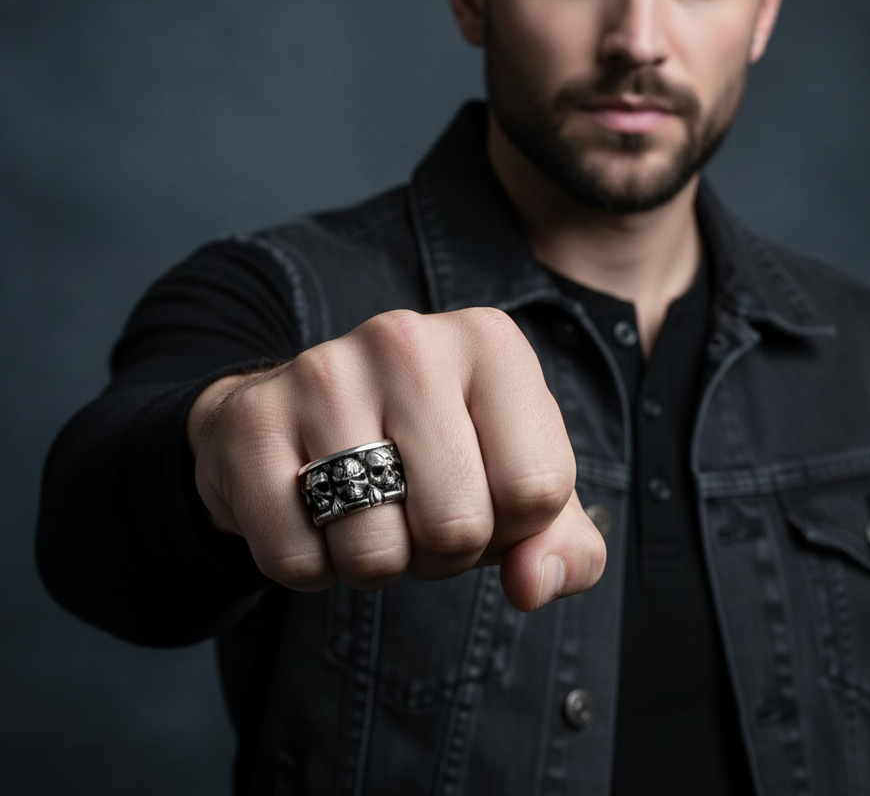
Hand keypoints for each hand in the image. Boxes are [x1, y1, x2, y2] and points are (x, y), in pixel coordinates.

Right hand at [187, 307, 605, 611]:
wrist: (300, 418)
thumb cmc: (433, 455)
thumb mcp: (515, 484)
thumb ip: (562, 544)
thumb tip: (535, 584)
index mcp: (491, 341)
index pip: (537, 491)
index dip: (512, 528)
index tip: (482, 495)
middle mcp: (408, 339)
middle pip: (458, 526)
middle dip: (442, 554)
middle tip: (417, 512)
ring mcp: (323, 373)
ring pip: (374, 553)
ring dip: (376, 564)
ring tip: (367, 509)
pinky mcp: (253, 420)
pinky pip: (296, 561)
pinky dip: (310, 566)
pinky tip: (312, 511)